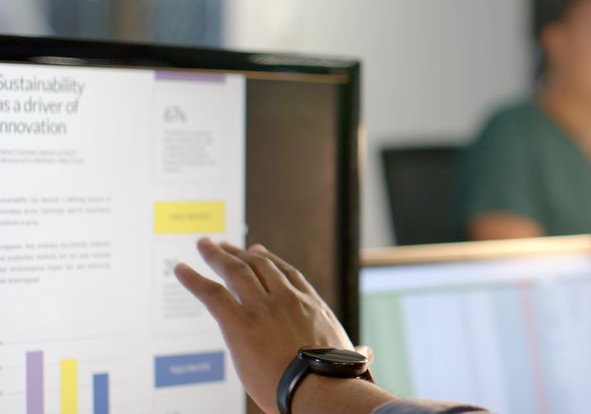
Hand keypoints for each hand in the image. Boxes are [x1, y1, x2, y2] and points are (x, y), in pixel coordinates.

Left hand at [174, 238, 357, 413]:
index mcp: (311, 305)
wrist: (319, 387)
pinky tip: (180, 269)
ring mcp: (262, 308)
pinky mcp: (239, 323)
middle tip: (224, 245)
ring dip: (217, 255)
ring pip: (235, 271)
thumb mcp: (350, 358)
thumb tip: (367, 354)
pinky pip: (211, 293)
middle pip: (258, 266)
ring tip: (204, 245)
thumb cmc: (336, 379)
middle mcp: (286, 298)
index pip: (287, 274)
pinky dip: (192, 279)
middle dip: (239, 253)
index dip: (269, 260)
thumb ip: (355, 352)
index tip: (257, 251)